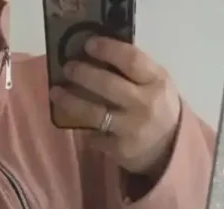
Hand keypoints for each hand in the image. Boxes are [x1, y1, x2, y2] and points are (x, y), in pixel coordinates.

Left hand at [50, 38, 181, 178]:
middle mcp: (144, 104)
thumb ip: (135, 69)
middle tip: (67, 67)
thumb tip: (98, 52)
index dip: (107, 50)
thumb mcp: (156, 83)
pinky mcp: (119, 149)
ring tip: (56, 92)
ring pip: (94, 113)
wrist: (167, 148)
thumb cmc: (156, 107)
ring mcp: (131, 129)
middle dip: (82, 74)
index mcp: (156, 81)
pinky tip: (74, 120)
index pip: (130, 60)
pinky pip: (93, 135)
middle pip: (107, 85)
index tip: (88, 44)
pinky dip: (83, 127)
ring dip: (70, 101)